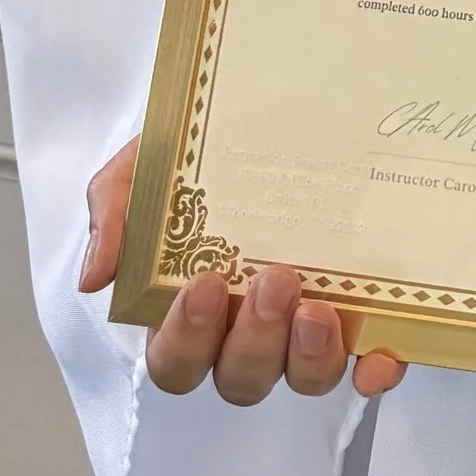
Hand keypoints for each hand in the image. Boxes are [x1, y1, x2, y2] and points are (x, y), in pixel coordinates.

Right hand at [78, 141, 405, 405]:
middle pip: (240, 378)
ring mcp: (307, 328)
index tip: (203, 283)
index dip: (186, 338)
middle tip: (274, 279)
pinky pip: (372, 361)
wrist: (279, 95)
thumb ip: (117, 208)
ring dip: (308, 358)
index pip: (176, 360)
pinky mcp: (366, 317)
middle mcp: (249, 329)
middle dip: (254, 340)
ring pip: (302, 380)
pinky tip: (380, 358)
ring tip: (318, 307)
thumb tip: (96, 276)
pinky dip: (377, 368)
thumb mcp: (151, 160)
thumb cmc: (204, 147)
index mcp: (192, 308)